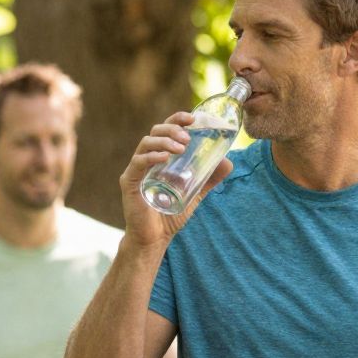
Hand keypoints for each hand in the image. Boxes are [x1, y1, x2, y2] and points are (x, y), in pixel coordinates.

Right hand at [118, 114, 232, 249]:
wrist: (154, 238)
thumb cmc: (170, 215)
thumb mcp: (195, 192)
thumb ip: (210, 178)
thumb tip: (228, 161)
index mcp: (159, 158)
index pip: (165, 130)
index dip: (177, 119)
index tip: (192, 118)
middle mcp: (145, 160)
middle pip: (155, 131)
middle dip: (172, 129)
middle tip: (187, 138)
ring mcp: (135, 170)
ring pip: (146, 143)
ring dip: (164, 140)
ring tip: (181, 147)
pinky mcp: (128, 182)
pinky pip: (138, 163)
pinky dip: (151, 157)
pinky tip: (165, 158)